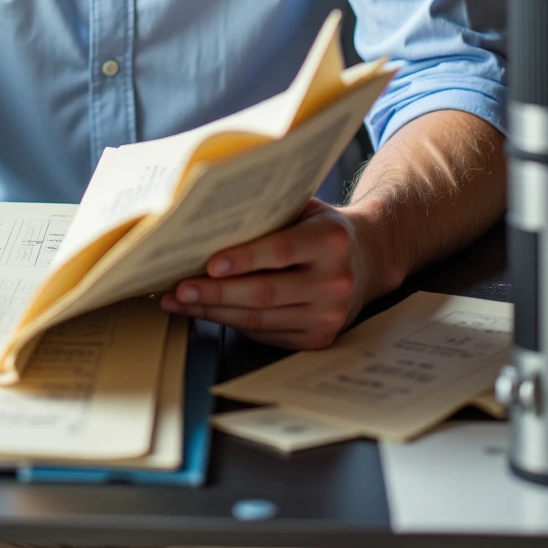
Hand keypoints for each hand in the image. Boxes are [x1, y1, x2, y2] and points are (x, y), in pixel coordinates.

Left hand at [160, 199, 369, 350]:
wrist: (369, 259)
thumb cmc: (323, 229)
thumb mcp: (305, 209)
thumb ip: (269, 212)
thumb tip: (210, 219)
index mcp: (331, 241)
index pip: (280, 251)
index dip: (243, 259)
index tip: (209, 264)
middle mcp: (335, 281)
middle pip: (264, 292)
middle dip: (215, 293)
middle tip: (179, 289)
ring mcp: (329, 315)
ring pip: (260, 319)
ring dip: (214, 312)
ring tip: (180, 302)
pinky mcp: (319, 338)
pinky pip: (266, 333)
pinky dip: (232, 323)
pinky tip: (207, 312)